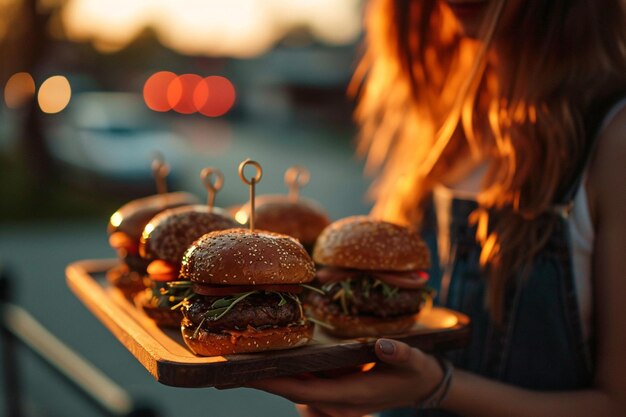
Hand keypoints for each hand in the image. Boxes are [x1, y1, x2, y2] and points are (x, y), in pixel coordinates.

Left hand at [246, 338, 444, 416]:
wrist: (424, 387)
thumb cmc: (418, 373)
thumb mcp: (415, 362)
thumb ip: (400, 354)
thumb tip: (384, 345)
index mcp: (352, 395)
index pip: (306, 391)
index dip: (277, 383)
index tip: (251, 374)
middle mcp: (339, 403)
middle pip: (293, 392)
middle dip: (264, 381)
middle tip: (231, 369)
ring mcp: (337, 400)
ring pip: (298, 390)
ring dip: (274, 378)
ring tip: (247, 362)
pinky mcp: (338, 392)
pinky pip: (308, 385)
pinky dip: (290, 375)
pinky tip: (278, 359)